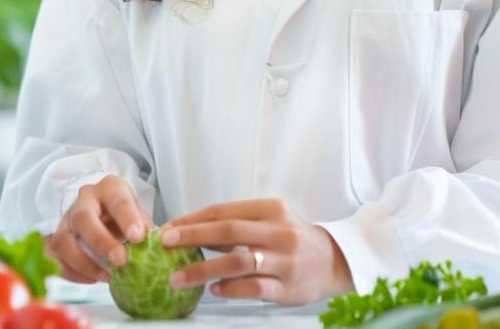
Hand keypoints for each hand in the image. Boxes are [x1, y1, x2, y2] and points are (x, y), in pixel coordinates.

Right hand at [46, 175, 152, 283]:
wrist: (106, 214)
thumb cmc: (125, 215)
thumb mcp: (139, 214)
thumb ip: (144, 227)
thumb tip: (153, 245)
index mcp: (109, 188)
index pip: (117, 200)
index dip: (127, 218)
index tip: (138, 237)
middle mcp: (84, 200)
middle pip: (83, 218)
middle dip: (101, 241)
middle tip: (120, 260)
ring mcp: (66, 219)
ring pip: (63, 240)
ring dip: (84, 263)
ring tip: (107, 276)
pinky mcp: (56, 239)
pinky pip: (56, 258)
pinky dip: (73, 273)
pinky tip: (93, 280)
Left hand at [159, 198, 352, 305]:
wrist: (334, 261)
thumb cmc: (293, 239)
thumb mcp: (270, 221)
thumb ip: (237, 226)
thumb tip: (191, 231)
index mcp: (272, 209)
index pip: (225, 211)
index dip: (193, 219)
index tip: (168, 228)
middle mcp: (279, 232)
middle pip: (229, 231)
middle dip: (192, 236)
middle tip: (165, 243)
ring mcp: (285, 261)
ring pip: (238, 262)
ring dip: (203, 269)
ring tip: (177, 277)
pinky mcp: (288, 287)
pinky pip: (254, 288)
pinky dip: (230, 289)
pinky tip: (213, 290)